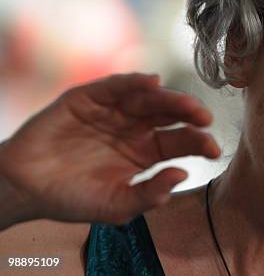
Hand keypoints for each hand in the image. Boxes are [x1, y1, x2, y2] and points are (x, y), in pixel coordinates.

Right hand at [0, 73, 219, 226]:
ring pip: (148, 98)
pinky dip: (133, 82)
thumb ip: (149, 195)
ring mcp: (114, 111)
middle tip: (205, 119)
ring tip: (185, 104)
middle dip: (189, 115)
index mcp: (147, 152)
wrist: (24, 188)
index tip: (213, 148)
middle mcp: (136, 128)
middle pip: (170, 115)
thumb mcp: (116, 206)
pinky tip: (151, 82)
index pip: (179, 142)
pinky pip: (116, 86)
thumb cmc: (73, 198)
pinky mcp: (90, 98)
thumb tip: (182, 176)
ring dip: (168, 98)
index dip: (198, 142)